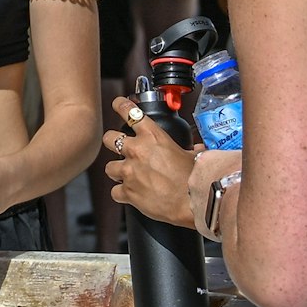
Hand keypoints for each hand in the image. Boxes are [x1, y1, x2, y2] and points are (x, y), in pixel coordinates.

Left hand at [99, 97, 200, 229]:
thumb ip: (191, 149)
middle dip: (112, 141)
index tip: (118, 104)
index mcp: (153, 136)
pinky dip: (122, 193)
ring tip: (127, 175)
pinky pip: (115, 191)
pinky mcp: (128, 192)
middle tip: (118, 146)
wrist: (193, 202)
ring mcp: (130, 172)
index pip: (130, 112)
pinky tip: (131, 193)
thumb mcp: (193, 155)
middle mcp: (137, 151)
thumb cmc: (195, 178)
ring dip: (117, 170)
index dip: (121, 106)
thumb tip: (198, 149)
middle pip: (109, 138)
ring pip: (108, 167)